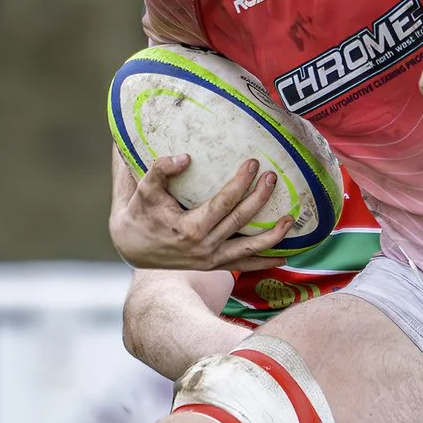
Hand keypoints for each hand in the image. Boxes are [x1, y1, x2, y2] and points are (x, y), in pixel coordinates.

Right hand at [107, 147, 276, 269]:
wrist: (131, 248)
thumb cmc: (139, 214)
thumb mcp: (142, 190)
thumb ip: (160, 171)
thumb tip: (184, 157)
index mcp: (188, 227)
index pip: (222, 203)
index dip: (240, 184)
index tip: (253, 164)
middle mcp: (203, 246)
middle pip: (240, 221)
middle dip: (260, 199)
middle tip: (273, 177)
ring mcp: (211, 259)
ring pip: (249, 248)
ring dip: (273, 235)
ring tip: (290, 219)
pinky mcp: (214, 266)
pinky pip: (244, 265)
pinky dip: (264, 262)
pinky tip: (285, 256)